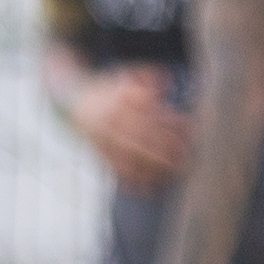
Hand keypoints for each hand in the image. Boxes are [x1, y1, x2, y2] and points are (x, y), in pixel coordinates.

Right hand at [64, 64, 191, 191]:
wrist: (72, 103)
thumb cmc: (108, 90)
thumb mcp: (125, 75)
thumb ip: (146, 74)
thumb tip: (167, 79)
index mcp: (118, 98)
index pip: (150, 110)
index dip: (171, 119)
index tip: (190, 126)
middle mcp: (110, 120)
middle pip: (141, 135)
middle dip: (165, 147)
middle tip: (185, 155)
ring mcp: (103, 138)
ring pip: (129, 155)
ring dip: (152, 166)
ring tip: (172, 172)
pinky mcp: (99, 153)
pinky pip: (116, 169)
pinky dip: (132, 180)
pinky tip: (148, 189)